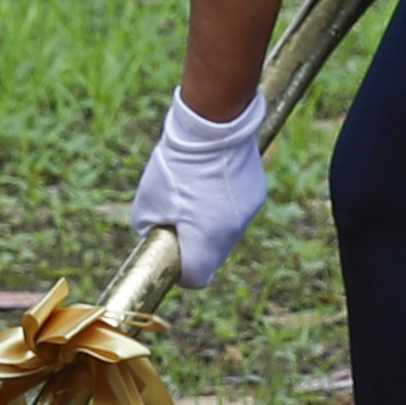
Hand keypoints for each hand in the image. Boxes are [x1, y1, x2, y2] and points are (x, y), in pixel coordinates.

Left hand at [128, 86, 268, 289]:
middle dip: (194, 245)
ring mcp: (248, 214)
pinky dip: (223, 204)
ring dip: (210, 223)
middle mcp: (233, 233)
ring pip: (225, 232)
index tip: (170, 252)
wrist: (212, 126)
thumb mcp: (147, 201)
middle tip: (178, 218)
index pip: (197, 278)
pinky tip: (212, 180)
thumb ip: (149, 230)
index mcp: (206, 241)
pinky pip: (236, 210)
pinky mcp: (258, 194)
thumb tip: (154, 237)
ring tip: (194, 193)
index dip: (180, 272)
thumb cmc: (176, 165)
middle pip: (212, 256)